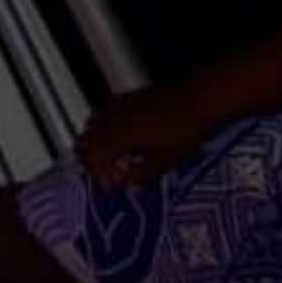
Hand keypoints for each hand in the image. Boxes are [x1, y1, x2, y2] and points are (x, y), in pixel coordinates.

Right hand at [79, 79, 212, 189]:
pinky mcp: (126, 98)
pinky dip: (103, 127)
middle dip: (91, 159)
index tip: (109, 185)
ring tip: (109, 155)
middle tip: (105, 172)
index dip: (99, 175)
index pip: (94, 158)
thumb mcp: (166, 160)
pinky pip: (103, 113)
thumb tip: (132, 181)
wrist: (196, 100)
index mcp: (118, 138)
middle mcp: (111, 120)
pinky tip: (119, 134)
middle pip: (85, 140)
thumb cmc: (184, 130)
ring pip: (91, 125)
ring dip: (95, 142)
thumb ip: (144, 173)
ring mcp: (117, 106)